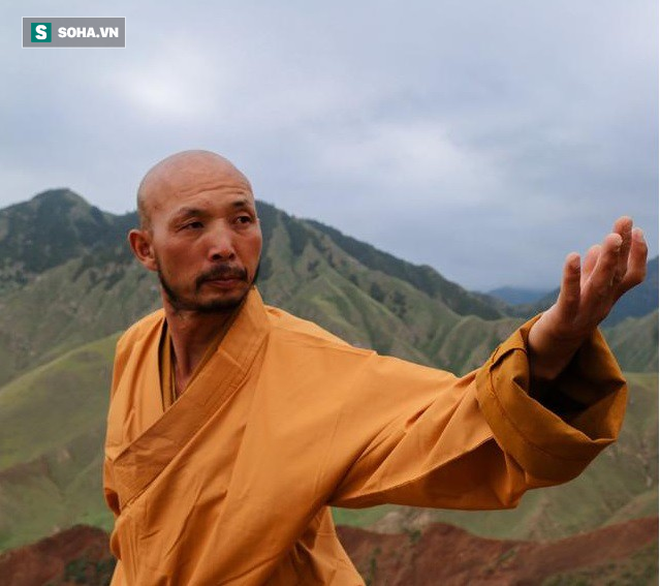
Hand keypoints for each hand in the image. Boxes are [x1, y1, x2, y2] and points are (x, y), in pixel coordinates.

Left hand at [527, 216, 647, 380]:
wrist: (551, 351)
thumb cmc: (568, 317)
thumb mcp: (581, 292)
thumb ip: (588, 272)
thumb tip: (596, 247)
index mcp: (608, 298)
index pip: (629, 275)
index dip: (636, 254)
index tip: (636, 229)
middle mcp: (601, 305)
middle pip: (616, 276)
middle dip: (622, 248)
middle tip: (626, 222)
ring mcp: (584, 313)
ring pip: (599, 286)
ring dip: (606, 261)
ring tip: (610, 237)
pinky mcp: (564, 318)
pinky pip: (570, 296)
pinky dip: (572, 276)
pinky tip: (573, 256)